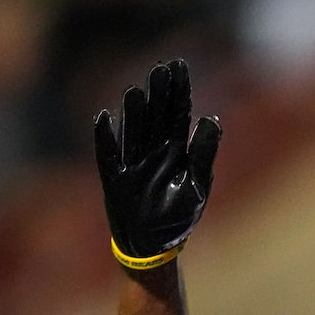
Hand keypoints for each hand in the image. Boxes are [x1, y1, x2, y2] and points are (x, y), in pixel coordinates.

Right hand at [94, 59, 221, 268]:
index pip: (177, 115)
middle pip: (155, 118)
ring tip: (137, 90)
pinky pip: (107, 157)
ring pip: (134, 133)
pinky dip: (105, 140)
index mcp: (175, 152)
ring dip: (134, 113)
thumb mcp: (198, 186)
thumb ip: (204, 153)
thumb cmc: (179, 217)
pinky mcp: (114, 181)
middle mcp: (153, 153)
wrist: (156, 248)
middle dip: (159, 94)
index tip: (179, 66)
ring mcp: (132, 165)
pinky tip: (103, 118)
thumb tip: (211, 118)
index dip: (179, 91)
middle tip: (162, 68)